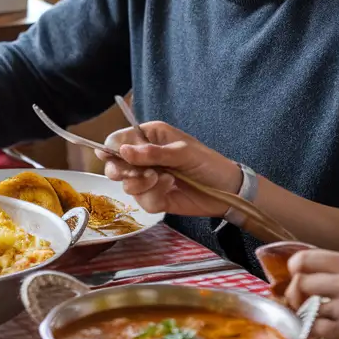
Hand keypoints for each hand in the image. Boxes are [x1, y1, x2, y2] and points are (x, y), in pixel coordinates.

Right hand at [97, 121, 242, 216]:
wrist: (227, 190)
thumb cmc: (208, 162)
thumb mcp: (183, 152)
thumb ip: (153, 153)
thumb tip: (122, 151)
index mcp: (148, 137)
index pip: (117, 140)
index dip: (111, 149)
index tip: (115, 158)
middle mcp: (143, 158)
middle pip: (114, 165)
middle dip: (122, 171)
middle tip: (136, 174)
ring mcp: (147, 180)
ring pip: (127, 185)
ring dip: (142, 184)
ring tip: (163, 179)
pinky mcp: (153, 198)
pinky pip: (142, 201)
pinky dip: (154, 196)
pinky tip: (169, 188)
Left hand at [285, 250, 338, 338]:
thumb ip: (338, 272)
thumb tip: (296, 267)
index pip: (306, 258)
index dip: (295, 269)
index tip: (297, 277)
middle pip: (300, 281)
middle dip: (295, 294)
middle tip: (301, 303)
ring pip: (304, 305)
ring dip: (305, 314)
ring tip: (317, 318)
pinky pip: (312, 326)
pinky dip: (310, 331)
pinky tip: (319, 332)